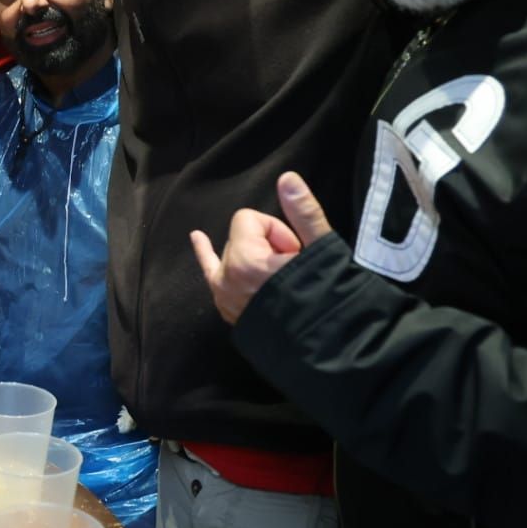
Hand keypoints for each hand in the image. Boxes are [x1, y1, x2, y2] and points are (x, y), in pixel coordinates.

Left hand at [191, 172, 331, 324]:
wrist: (329, 349)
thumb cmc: (328, 298)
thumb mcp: (323, 252)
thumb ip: (303, 213)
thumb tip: (287, 178)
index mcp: (244, 259)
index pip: (249, 220)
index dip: (276, 230)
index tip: (296, 252)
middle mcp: (226, 278)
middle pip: (241, 238)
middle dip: (268, 246)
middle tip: (295, 269)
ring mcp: (225, 298)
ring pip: (234, 256)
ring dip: (253, 256)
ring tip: (281, 276)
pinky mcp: (230, 312)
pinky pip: (211, 275)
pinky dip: (206, 255)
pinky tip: (197, 238)